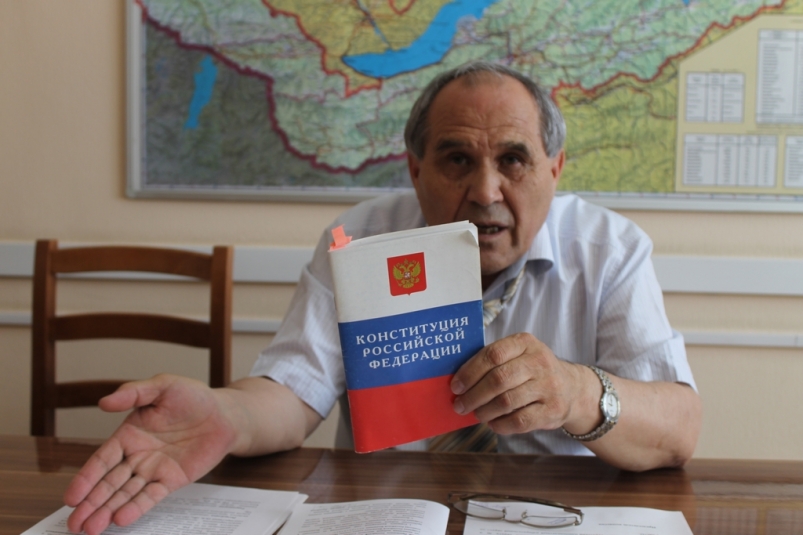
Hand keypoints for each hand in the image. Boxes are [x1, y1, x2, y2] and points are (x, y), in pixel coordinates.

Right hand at [63, 374, 238, 534]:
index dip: (85, 479)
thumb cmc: (193, 397)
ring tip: (91, 529)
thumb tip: (103, 402)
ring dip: (108, 511)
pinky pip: (151, 496)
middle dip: (90, 504)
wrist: (225, 414)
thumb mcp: (163, 386)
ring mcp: (153, 469)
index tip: (71, 497)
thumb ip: (134, 392)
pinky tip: (121, 519)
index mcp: (128, 435)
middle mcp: (136, 455)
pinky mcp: (172, 480)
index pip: (101, 460)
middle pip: (108, 483)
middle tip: (73, 525)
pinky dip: (136, 507)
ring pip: (125, 494)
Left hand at [450, 333, 597, 434]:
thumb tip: (459, 382)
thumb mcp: (518, 355)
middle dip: (474, 395)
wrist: (572, 388)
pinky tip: (493, 423)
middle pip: (498, 379)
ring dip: (485, 411)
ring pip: (507, 402)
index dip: (470, 372)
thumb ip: (492, 362)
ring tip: (476, 414)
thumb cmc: (532, 371)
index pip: (492, 354)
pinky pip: (519, 421)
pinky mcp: (553, 410)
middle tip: (460, 405)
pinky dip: (500, 425)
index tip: (456, 386)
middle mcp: (540, 362)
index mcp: (525, 343)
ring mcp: (549, 386)